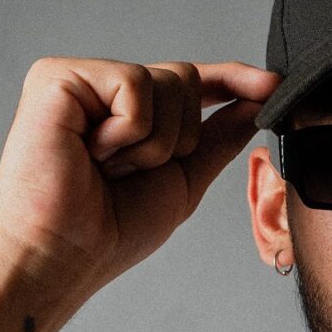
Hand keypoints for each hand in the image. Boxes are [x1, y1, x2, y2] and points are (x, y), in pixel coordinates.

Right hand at [0, 57, 279, 294]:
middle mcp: (105, 90)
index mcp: (132, 113)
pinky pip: (135, 84)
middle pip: (187, 78)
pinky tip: (91, 153)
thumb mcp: (185, 179)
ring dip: (153, 143)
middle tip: (130, 172)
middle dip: (179, 137)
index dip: (234, 80)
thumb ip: (219, 138)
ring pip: (167, 81)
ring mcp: (81, 81)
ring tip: (108, 166)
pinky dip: (128, 132)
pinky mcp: (58, 78)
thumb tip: (258, 102)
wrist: (67, 253)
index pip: (193, 83)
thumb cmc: (113, 228)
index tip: (273, 84)